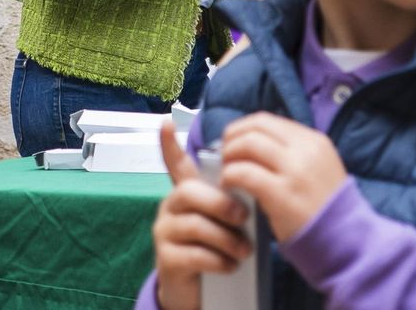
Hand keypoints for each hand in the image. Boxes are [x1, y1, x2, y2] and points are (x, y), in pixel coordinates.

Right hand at [153, 127, 252, 309]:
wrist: (199, 292)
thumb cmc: (217, 249)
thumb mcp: (225, 222)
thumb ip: (230, 201)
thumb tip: (250, 185)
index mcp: (187, 193)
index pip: (176, 164)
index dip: (170, 145)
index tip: (167, 122)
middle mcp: (170, 208)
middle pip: (190, 192)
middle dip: (220, 203)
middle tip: (245, 217)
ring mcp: (165, 232)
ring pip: (196, 224)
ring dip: (227, 238)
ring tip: (245, 251)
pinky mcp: (166, 259)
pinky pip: (194, 254)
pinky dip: (219, 260)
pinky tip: (230, 265)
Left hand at [219, 113, 345, 243]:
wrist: (346, 241)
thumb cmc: (325, 209)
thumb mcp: (316, 168)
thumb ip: (290, 153)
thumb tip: (250, 144)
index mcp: (314, 141)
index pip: (267, 120)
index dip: (243, 128)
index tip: (232, 141)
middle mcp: (306, 150)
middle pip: (255, 127)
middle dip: (232, 138)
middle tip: (224, 155)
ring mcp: (295, 170)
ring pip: (248, 144)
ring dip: (229, 155)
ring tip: (226, 171)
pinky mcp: (282, 194)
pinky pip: (244, 173)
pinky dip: (229, 176)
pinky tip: (228, 186)